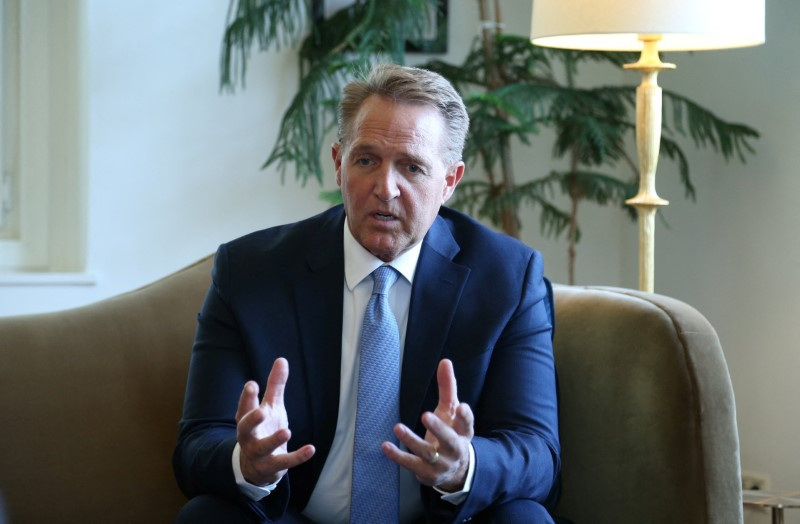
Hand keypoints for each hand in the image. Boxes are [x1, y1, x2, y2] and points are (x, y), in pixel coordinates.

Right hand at [236, 358, 314, 485]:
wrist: (258, 466)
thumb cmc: (265, 429)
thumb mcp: (270, 407)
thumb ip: (275, 385)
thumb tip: (282, 359)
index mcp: (246, 420)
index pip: (244, 407)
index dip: (247, 397)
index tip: (252, 384)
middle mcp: (249, 437)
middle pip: (245, 429)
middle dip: (252, 420)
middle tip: (262, 412)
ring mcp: (258, 453)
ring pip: (263, 448)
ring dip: (274, 440)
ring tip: (287, 431)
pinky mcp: (271, 467)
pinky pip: (284, 462)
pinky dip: (297, 457)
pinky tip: (311, 449)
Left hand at [382, 359, 474, 491]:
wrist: (454, 471)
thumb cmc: (450, 433)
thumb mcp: (450, 411)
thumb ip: (447, 387)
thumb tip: (445, 361)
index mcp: (463, 433)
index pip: (467, 424)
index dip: (465, 416)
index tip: (461, 406)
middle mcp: (454, 449)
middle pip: (449, 440)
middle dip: (438, 428)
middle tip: (426, 415)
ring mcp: (440, 463)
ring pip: (427, 453)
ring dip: (412, 440)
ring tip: (397, 427)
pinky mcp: (426, 473)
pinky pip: (410, 464)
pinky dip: (397, 456)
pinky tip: (385, 446)